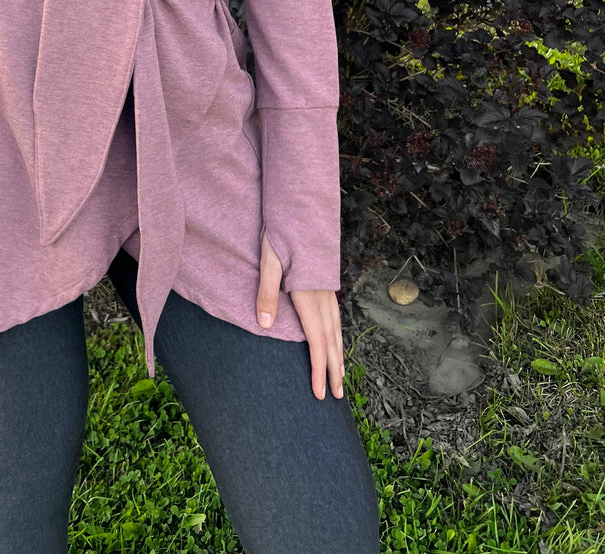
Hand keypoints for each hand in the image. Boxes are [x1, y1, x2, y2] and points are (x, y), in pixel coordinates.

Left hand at [256, 230, 344, 399]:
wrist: (300, 208)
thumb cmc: (281, 233)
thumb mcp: (269, 261)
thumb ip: (267, 292)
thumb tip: (263, 324)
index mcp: (308, 296)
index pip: (316, 342)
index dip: (318, 369)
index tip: (321, 392)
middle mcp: (322, 297)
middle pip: (331, 341)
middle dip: (334, 370)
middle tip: (337, 396)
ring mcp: (327, 290)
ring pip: (337, 329)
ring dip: (339, 354)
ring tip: (341, 374)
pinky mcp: (326, 283)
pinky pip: (336, 316)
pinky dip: (337, 334)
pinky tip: (335, 338)